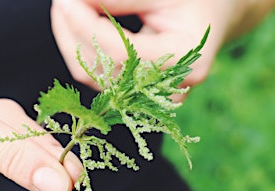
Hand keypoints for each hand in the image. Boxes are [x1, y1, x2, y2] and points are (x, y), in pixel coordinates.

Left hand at [51, 0, 274, 100]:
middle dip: (73, 31)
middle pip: (104, 68)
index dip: (88, 27)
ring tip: (67, 6)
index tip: (64, 1)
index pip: (124, 53)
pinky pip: (96, 76)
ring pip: (93, 76)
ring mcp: (151, 96)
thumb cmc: (192, 1)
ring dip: (70, 40)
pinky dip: (79, 48)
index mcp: (188, 59)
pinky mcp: (134, 94)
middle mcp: (169, 87)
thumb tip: (74, 3)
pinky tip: (75, 23)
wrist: (209, 19)